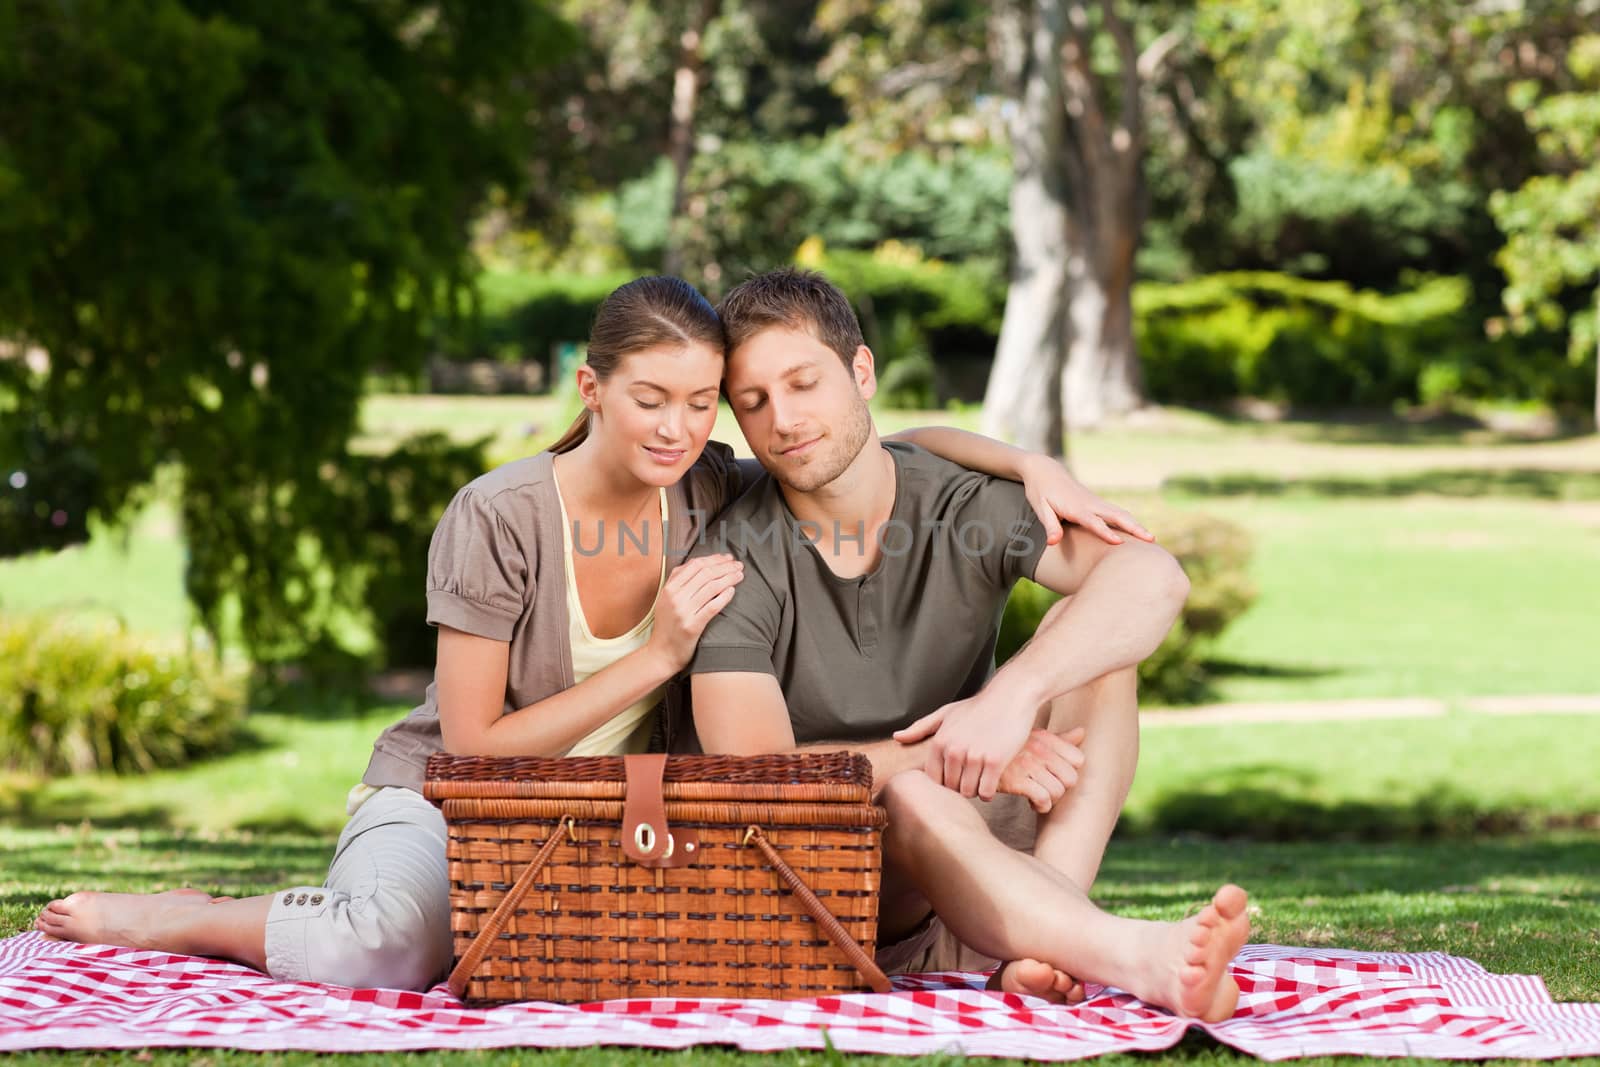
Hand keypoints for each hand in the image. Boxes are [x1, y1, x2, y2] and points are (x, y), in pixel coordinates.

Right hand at [645, 554, 743, 670]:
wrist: (661, 654)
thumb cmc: (668, 625)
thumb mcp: (667, 600)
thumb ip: (679, 581)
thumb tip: (702, 563)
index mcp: (669, 588)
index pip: (695, 565)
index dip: (714, 559)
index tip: (728, 558)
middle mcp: (675, 597)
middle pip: (705, 574)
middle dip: (725, 566)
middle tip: (739, 565)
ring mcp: (683, 612)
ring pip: (711, 587)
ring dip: (729, 578)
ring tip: (740, 575)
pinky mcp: (692, 626)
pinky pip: (712, 607)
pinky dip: (724, 597)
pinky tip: (732, 591)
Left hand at [893, 694, 1031, 800]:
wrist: (1010, 697)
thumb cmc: (978, 707)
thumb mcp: (946, 713)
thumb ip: (920, 728)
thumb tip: (897, 737)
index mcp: (939, 742)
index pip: (933, 779)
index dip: (945, 781)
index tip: (956, 774)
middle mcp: (954, 750)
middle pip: (951, 788)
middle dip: (961, 786)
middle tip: (972, 775)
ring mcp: (974, 757)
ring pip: (968, 792)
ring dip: (975, 790)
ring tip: (982, 778)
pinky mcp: (994, 762)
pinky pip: (986, 793)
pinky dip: (988, 793)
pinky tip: (992, 781)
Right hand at [997, 726, 1085, 813]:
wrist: (970, 750)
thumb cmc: (1003, 746)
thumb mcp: (1032, 737)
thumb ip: (1059, 739)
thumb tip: (1082, 732)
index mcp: (1045, 738)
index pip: (1078, 759)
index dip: (1070, 771)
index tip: (1055, 775)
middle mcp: (1039, 750)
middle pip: (1072, 779)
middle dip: (1061, 789)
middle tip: (1046, 789)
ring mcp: (1028, 765)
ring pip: (1058, 792)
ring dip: (1049, 800)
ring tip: (1037, 797)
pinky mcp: (1015, 780)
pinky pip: (1043, 799)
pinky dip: (1040, 806)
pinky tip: (1030, 803)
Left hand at [1019, 454, 1153, 546]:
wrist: (1045, 469)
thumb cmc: (1040, 491)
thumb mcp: (1040, 508)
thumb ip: (1050, 526)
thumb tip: (1053, 543)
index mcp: (1075, 507)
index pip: (1093, 522)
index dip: (1105, 532)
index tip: (1119, 542)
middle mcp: (1089, 504)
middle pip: (1116, 516)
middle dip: (1133, 527)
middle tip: (1151, 540)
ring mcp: (1095, 502)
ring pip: (1120, 513)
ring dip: (1136, 525)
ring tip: (1151, 539)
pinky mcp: (1097, 503)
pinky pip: (1117, 512)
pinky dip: (1130, 521)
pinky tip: (1139, 531)